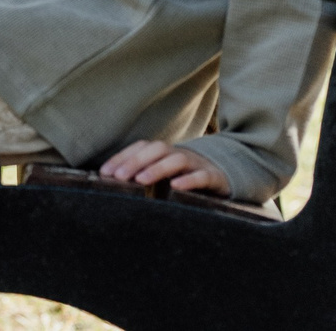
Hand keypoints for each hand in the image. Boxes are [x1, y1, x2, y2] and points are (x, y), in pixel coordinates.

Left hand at [96, 139, 225, 195]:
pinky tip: (176, 187)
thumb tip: (114, 184)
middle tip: (118, 177)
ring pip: (178, 160)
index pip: (141, 147)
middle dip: (135, 161)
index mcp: (167, 153)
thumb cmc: (190, 179)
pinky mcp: (215, 177)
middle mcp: (181, 154)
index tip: (105, 172)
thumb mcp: (168, 176)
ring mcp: (199, 164)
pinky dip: (189, 180)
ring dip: (157, 168)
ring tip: (141, 180)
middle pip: (157, 149)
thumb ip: (147, 176)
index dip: (123, 157)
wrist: (230, 177)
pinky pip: (202, 176)